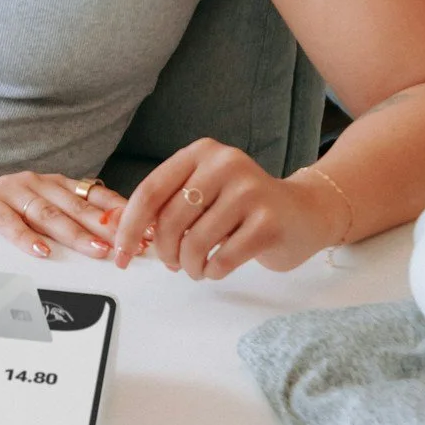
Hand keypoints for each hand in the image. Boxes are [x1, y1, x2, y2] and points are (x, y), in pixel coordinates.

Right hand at [0, 173, 119, 261]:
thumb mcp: (40, 222)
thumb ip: (71, 226)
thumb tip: (117, 242)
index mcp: (52, 184)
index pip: (94, 195)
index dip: (120, 213)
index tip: (143, 231)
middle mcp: (33, 182)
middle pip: (76, 206)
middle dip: (106, 227)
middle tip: (128, 244)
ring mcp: (7, 190)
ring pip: (47, 213)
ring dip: (74, 234)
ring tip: (96, 250)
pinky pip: (7, 222)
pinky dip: (26, 238)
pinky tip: (43, 252)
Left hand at [113, 142, 339, 278]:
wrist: (305, 212)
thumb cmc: (245, 208)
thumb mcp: (204, 192)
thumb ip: (169, 204)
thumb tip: (125, 234)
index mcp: (202, 152)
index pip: (151, 191)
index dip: (129, 227)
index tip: (119, 253)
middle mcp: (225, 164)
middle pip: (170, 220)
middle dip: (163, 252)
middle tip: (171, 264)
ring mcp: (250, 191)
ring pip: (195, 242)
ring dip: (190, 266)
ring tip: (197, 268)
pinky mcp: (269, 221)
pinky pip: (223, 258)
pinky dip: (213, 271)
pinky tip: (218, 267)